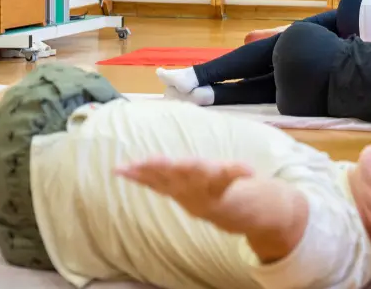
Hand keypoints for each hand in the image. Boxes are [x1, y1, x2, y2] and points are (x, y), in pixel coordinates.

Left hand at [116, 156, 253, 217]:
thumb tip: (250, 172)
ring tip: (122, 168)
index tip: (178, 163)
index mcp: (202, 176)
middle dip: (156, 169)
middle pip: (170, 175)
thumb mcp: (235, 174)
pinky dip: (135, 177)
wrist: (218, 207)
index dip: (186, 167)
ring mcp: (174, 189)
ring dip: (139, 173)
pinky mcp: (166, 189)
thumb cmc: (226, 182)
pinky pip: (149, 183)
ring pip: (156, 180)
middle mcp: (186, 185)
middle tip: (142, 162)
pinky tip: (120, 170)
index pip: (194, 170)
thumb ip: (239, 172)